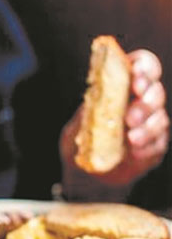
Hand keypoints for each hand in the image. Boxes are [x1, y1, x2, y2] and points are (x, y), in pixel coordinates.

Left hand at [60, 49, 168, 188]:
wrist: (87, 173)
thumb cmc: (82, 141)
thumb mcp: (77, 125)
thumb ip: (86, 113)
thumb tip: (93, 101)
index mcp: (122, 86)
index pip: (142, 65)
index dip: (144, 67)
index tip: (136, 77)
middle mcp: (140, 101)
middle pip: (156, 91)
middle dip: (146, 101)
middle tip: (130, 116)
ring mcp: (150, 123)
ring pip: (160, 118)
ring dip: (147, 128)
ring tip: (131, 139)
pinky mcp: (154, 145)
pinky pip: (158, 143)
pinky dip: (146, 147)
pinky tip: (134, 152)